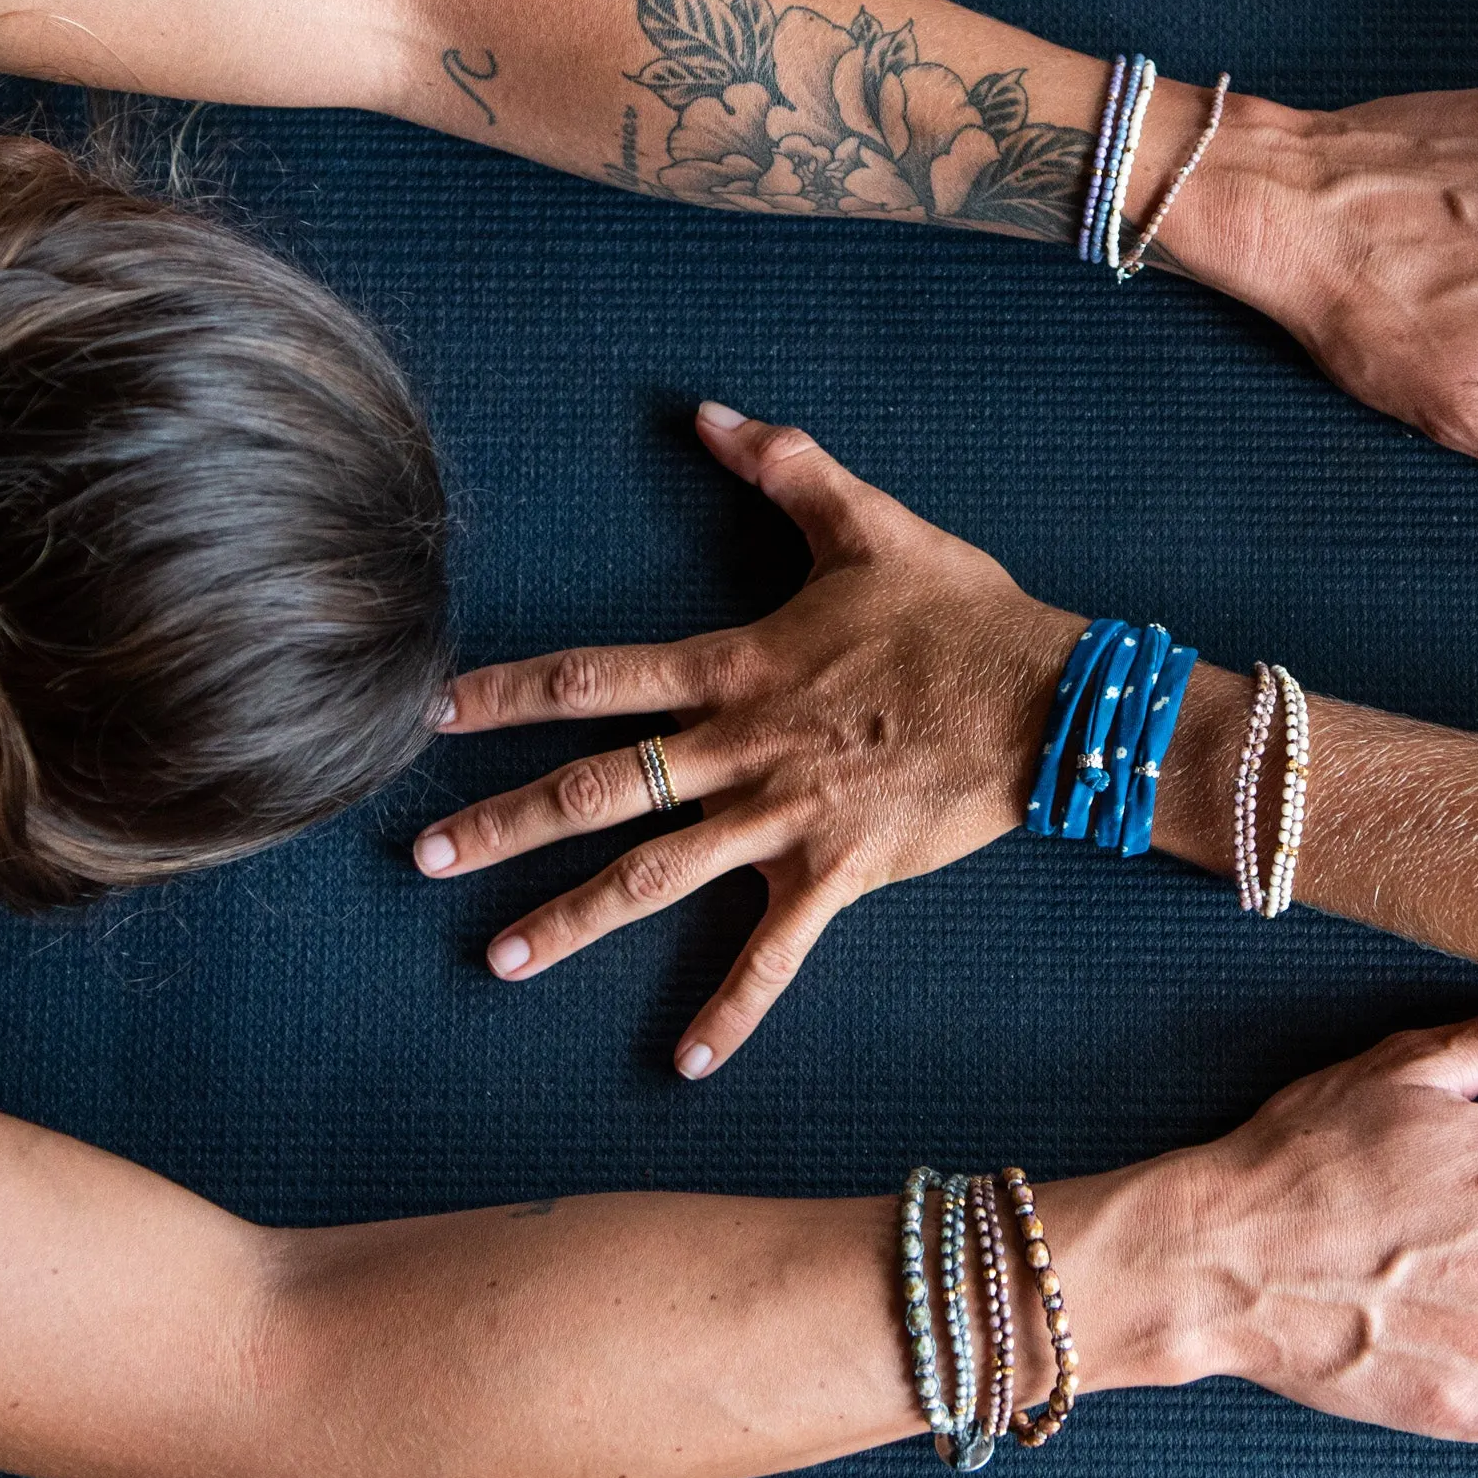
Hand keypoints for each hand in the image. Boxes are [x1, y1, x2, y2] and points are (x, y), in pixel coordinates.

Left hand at [415, 406, 1074, 1074]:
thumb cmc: (962, 613)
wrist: (1054, 701)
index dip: (511, 693)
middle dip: (505, 823)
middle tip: (423, 858)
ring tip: (499, 962)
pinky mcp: (841, 873)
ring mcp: (788, 820)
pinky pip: (776, 954)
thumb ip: (786, 466)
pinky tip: (685, 1064)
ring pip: (660, 878)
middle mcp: (745, 750)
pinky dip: (732, 1009)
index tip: (434, 714)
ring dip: (575, 920)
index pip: (597, 681)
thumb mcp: (872, 524)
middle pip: (601, 791)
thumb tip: (712, 414)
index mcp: (739, 669)